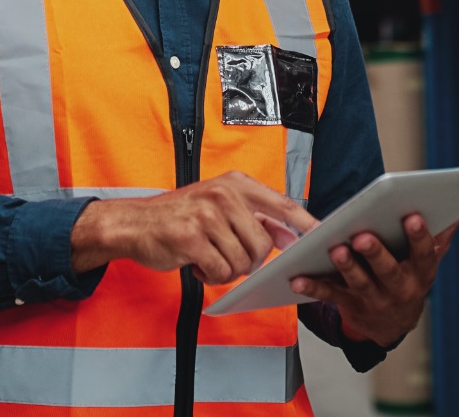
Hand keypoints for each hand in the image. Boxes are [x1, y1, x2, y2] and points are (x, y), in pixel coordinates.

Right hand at [71, 171, 317, 284]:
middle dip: (250, 260)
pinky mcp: (190, 238)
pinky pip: (220, 271)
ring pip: (242, 261)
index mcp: (236, 183)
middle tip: (227, 256)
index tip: (324, 235)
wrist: (134, 223)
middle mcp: (224, 194)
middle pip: (263, 243)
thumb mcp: (219, 205)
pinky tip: (196, 263)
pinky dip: (211, 275)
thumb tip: (289, 235)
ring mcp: (207, 215)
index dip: (305, 222)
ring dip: (227, 269)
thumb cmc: (180, 217)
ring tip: (208, 256)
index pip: (282, 203)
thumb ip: (253, 217)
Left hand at [289, 213, 457, 346]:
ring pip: (359, 283)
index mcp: (420, 273)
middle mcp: (399, 289)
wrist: (393, 326)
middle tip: (363, 236)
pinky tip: (297, 278)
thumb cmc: (409, 280)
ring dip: (347, 267)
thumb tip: (455, 215)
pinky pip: (330, 295)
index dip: (419, 237)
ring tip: (336, 250)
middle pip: (388, 271)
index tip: (412, 217)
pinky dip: (313, 287)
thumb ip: (438, 240)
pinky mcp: (349, 305)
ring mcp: (373, 299)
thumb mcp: (426, 264)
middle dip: (376, 253)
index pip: (423, 254)